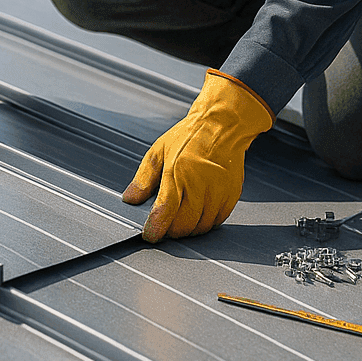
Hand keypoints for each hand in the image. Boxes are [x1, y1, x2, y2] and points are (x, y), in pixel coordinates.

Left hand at [122, 70, 274, 241]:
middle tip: (165, 226)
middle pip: (184, 225)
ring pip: (202, 226)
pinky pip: (217, 221)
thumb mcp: (158, 151)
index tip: (150, 235)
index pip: (166, 210)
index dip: (156, 228)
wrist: (222, 126)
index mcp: (177, 171)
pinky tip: (198, 212)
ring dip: (189, 229)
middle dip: (172, 231)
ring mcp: (218, 190)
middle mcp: (200, 183)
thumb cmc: (189, 137)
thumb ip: (143, 178)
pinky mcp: (231, 195)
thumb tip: (130, 199)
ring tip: (181, 218)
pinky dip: (206, 222)